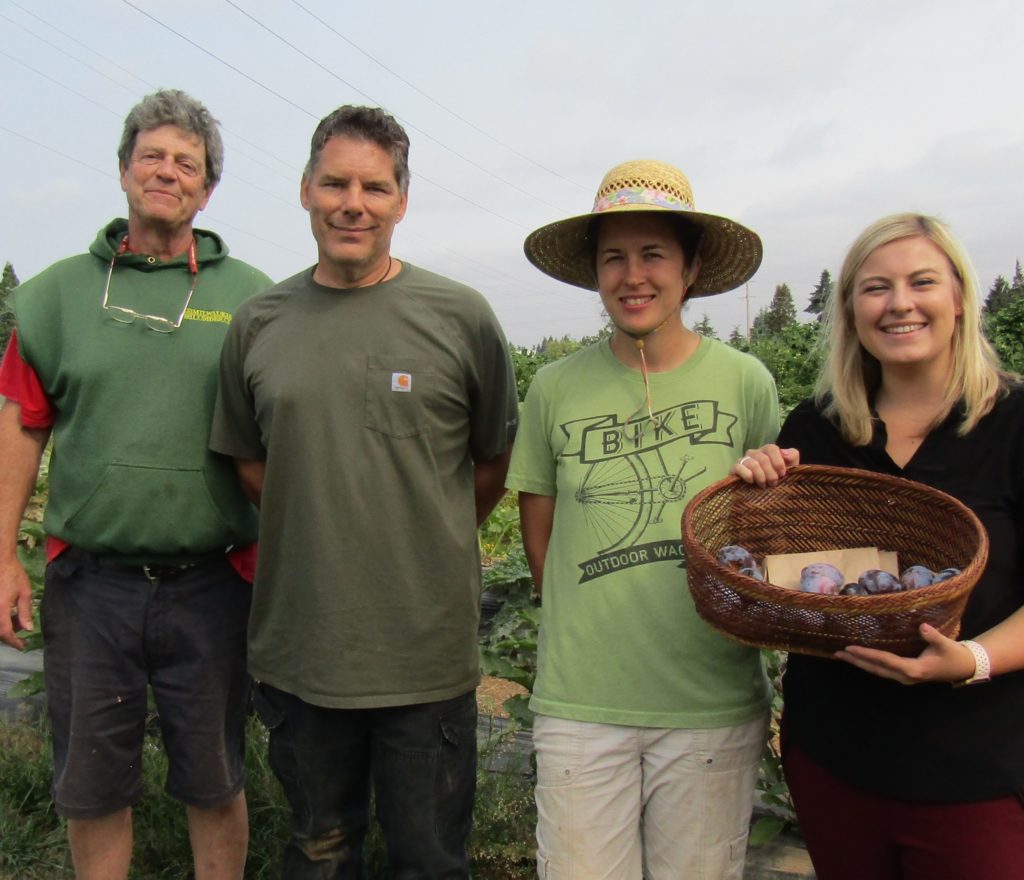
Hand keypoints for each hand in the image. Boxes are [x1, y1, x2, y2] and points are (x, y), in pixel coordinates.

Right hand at [0, 558, 33, 650]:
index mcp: (1, 608)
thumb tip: (28, 629)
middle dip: (10, 636)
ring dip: (5, 628)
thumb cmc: (14, 574)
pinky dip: (1, 621)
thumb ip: (25, 612)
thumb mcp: (24, 592)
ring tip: (17, 621)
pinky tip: (9, 615)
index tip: (22, 646)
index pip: (6, 633)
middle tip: (22, 632)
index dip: (14, 642)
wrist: (0, 562)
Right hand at [732, 445, 799, 486]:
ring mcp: (743, 460)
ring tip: (764, 485)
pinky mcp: (734, 470)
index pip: (771, 448)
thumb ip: (792, 457)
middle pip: (762, 458)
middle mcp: (755, 453)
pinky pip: (738, 467)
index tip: (782, 474)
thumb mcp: (791, 469)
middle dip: (770, 473)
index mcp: (767, 451)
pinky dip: (746, 474)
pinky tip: (751, 481)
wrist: (765, 497)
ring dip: (760, 476)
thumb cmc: (779, 481)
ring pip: (752, 463)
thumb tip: (784, 453)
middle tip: (773, 483)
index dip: (778, 461)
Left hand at [835, 623, 976, 684]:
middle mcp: (906, 676)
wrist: (964, 667)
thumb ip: (934, 636)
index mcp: (914, 669)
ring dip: (860, 663)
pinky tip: (859, 659)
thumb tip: (923, 627)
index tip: (850, 649)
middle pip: (876, 669)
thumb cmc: (955, 655)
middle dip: (856, 661)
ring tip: (842, 656)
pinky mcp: (905, 675)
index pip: (885, 661)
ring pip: (878, 671)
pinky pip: (883, 670)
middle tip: (837, 653)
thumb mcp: (946, 644)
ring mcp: (905, 677)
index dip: (867, 655)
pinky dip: (870, 664)